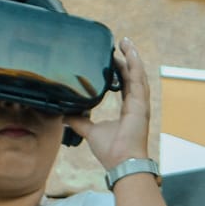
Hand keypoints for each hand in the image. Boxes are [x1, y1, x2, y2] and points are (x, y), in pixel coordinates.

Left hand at [71, 39, 152, 170]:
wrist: (122, 162)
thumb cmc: (111, 151)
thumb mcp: (90, 131)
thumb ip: (79, 120)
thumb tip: (64, 114)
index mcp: (127, 108)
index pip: (124, 83)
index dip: (120, 70)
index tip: (113, 57)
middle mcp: (136, 104)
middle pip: (133, 75)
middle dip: (127, 58)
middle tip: (120, 44)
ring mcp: (140, 103)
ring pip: (137, 74)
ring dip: (132, 58)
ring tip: (126, 43)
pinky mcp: (141, 105)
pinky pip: (138, 81)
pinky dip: (135, 66)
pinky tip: (130, 54)